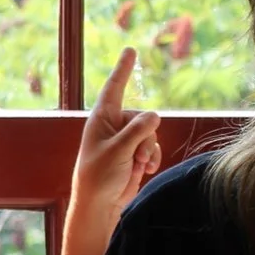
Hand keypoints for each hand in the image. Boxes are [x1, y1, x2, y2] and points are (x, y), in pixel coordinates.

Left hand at [71, 48, 163, 228]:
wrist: (100, 204)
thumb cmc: (99, 176)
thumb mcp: (118, 150)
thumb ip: (138, 130)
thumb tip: (155, 115)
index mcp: (101, 118)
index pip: (114, 87)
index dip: (123, 69)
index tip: (130, 50)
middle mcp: (113, 125)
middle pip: (143, 117)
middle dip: (145, 136)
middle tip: (134, 156)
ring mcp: (125, 140)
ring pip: (151, 133)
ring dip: (148, 150)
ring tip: (137, 165)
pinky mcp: (134, 153)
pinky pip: (152, 147)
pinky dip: (151, 157)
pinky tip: (144, 170)